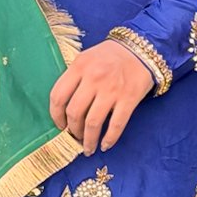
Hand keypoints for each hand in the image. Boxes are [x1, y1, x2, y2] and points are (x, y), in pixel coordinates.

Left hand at [49, 40, 153, 156]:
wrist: (141, 49)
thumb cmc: (111, 55)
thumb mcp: (87, 57)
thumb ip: (75, 77)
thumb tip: (64, 107)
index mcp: (80, 66)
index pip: (58, 96)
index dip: (55, 115)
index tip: (60, 125)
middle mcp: (94, 77)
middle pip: (74, 112)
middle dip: (72, 130)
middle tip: (75, 136)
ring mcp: (112, 89)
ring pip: (92, 123)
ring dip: (88, 140)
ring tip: (88, 148)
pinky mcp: (129, 98)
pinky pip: (116, 125)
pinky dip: (109, 139)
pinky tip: (105, 145)